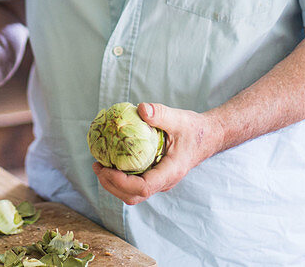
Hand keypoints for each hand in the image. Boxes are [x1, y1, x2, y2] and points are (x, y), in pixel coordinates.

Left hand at [92, 102, 219, 205]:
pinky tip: (111, 161)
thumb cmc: (194, 129)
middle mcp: (164, 182)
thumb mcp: (179, 118)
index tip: (106, 168)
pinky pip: (135, 185)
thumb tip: (141, 108)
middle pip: (133, 196)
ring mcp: (159, 182)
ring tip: (99, 165)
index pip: (143, 188)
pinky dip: (119, 178)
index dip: (122, 182)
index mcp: (171, 172)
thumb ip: (161, 114)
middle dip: (111, 185)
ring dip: (113, 184)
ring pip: (132, 194)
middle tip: (97, 166)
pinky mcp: (155, 176)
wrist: (208, 137)